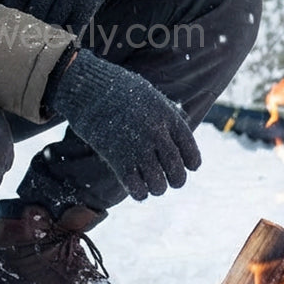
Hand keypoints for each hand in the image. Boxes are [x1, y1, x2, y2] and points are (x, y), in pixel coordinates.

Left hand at [0, 0, 132, 28]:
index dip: (10, 7)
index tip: (4, 17)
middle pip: (36, 9)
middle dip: (25, 23)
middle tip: (16, 35)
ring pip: (54, 19)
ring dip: (43, 31)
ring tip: (33, 41)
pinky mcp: (89, 2)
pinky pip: (74, 24)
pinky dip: (64, 34)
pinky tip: (56, 40)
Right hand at [48, 49, 201, 200]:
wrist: (91, 90)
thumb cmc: (123, 92)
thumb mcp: (153, 97)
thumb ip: (170, 113)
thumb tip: (186, 122)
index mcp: (168, 118)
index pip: (190, 151)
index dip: (192, 163)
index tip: (190, 167)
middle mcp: (156, 134)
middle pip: (177, 172)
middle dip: (177, 180)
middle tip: (172, 180)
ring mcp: (137, 148)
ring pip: (158, 185)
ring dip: (157, 188)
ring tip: (153, 184)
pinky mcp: (118, 159)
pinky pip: (136, 188)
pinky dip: (140, 192)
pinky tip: (138, 188)